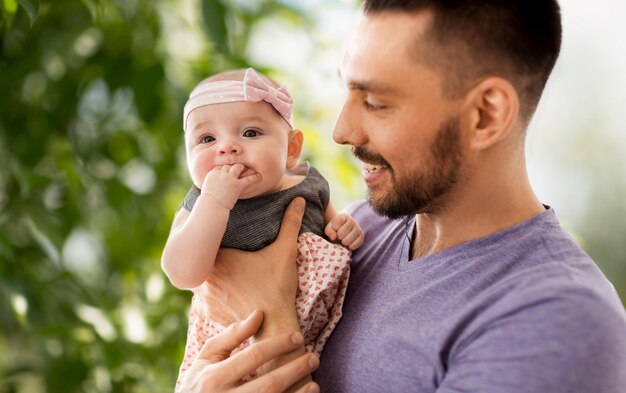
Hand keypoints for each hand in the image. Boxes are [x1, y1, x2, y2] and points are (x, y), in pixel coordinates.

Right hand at [178, 309, 319, 392]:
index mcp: (214, 378)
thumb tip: (259, 314)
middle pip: (269, 384)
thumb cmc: (199, 384)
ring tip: (314, 383)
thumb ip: (231, 335)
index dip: (279, 345)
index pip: (254, 356)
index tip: (298, 337)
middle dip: (295, 369)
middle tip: (314, 357)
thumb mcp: (206, 358)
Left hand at [197, 197, 305, 334]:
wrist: (274, 327)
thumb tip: (300, 200)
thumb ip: (290, 223)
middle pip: (202, 257)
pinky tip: (225, 288)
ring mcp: (204, 297)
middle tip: (225, 247)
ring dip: (210, 273)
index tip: (222, 231)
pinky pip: (204, 297)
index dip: (213, 233)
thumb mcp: (285, 252)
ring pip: (201, 277)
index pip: (207, 238)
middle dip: (211, 253)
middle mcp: (205, 277)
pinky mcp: (209, 313)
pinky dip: (212, 292)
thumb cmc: (277, 288)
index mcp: (218, 259)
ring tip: (223, 268)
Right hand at [201, 164, 260, 209]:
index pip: (220, 167)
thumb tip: (215, 187)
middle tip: (240, 168)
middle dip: (233, 167)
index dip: (225, 169)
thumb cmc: (209, 202)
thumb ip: (212, 185)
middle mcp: (221, 174)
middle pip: (229, 166)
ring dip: (242, 168)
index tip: (228, 172)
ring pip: (238, 167)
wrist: (211, 206)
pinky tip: (259, 177)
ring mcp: (229, 178)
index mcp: (213, 174)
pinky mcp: (237, 185)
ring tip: (249, 169)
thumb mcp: (207, 190)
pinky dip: (254, 177)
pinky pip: (247, 179)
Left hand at [325, 213, 363, 249]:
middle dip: (339, 236)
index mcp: (343, 216)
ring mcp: (358, 228)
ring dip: (344, 242)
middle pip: (342, 232)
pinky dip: (350, 246)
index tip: (335, 228)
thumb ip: (329, 231)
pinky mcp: (361, 236)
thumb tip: (334, 237)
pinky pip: (356, 244)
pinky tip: (348, 244)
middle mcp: (352, 221)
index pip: (338, 221)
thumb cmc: (335, 230)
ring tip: (343, 240)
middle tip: (339, 236)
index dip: (334, 227)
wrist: (343, 234)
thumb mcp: (329, 229)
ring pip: (349, 239)